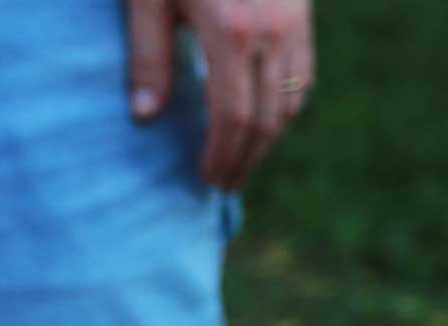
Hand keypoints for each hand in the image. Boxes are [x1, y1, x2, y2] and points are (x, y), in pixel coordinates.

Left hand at [127, 0, 314, 190]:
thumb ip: (148, 53)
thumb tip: (145, 115)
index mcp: (230, 32)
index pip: (232, 116)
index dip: (222, 154)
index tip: (208, 177)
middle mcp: (270, 37)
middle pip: (264, 121)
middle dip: (244, 160)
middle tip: (225, 184)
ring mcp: (292, 29)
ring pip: (288, 106)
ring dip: (266, 143)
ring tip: (243, 162)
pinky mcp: (302, 21)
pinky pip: (302, 80)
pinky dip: (285, 112)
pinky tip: (266, 125)